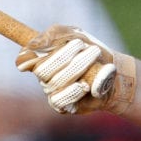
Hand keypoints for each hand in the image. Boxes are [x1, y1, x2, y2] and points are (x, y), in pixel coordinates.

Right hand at [16, 25, 135, 114]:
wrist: (116, 72)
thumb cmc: (91, 51)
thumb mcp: (74, 34)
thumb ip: (54, 35)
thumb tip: (33, 46)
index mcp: (41, 59)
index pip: (24, 60)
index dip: (27, 57)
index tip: (39, 50)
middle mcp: (44, 77)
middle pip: (43, 69)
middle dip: (65, 56)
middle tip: (87, 46)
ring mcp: (53, 92)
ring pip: (56, 82)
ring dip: (79, 66)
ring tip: (95, 55)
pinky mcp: (63, 106)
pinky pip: (61, 100)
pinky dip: (74, 91)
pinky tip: (86, 85)